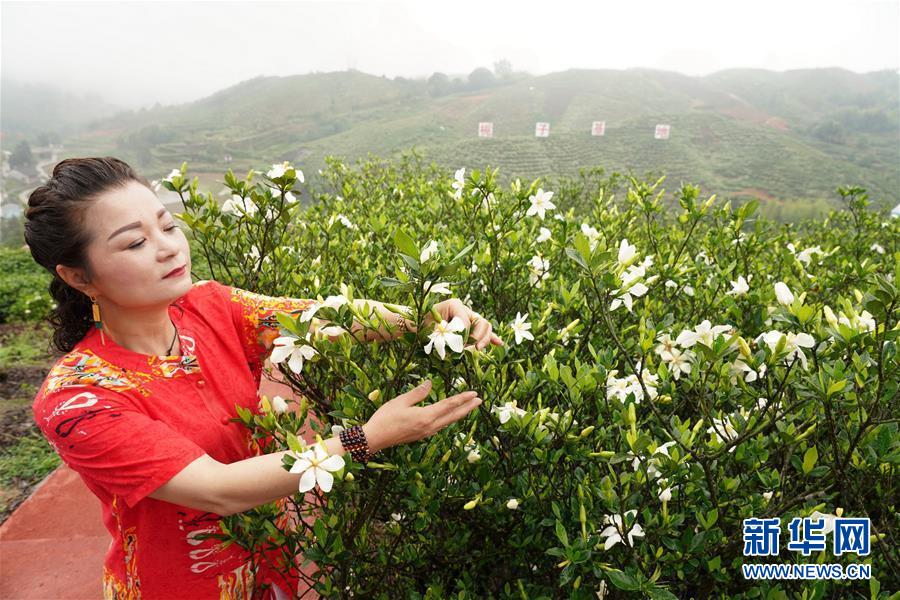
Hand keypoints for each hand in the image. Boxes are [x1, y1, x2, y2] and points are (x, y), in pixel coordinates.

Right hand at [362, 380, 481, 451]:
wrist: (374, 438)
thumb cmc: (385, 418)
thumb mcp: (400, 401)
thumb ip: (418, 393)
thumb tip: (430, 384)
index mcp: (425, 417)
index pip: (449, 405)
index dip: (462, 398)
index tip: (474, 393)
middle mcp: (429, 427)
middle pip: (453, 416)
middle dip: (467, 408)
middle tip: (479, 400)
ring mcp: (426, 433)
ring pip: (448, 422)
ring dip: (460, 414)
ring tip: (469, 407)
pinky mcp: (421, 435)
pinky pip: (440, 426)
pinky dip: (449, 420)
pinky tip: (450, 417)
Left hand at [425, 298, 503, 350]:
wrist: (419, 324)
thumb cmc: (423, 325)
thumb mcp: (430, 328)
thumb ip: (444, 333)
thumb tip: (457, 342)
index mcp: (454, 305)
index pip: (465, 320)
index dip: (463, 334)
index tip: (456, 344)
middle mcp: (464, 310)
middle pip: (481, 322)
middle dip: (477, 336)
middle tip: (468, 348)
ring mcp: (469, 318)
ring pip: (485, 327)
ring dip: (484, 339)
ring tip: (477, 348)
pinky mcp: (470, 326)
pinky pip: (483, 331)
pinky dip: (491, 337)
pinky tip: (499, 343)